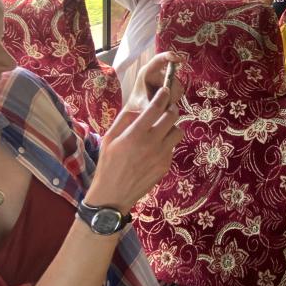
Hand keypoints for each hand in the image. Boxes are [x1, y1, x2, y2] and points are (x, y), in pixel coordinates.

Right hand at [86, 52, 183, 211]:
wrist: (113, 195)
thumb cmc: (108, 164)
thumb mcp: (109, 139)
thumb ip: (124, 120)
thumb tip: (140, 107)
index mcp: (135, 134)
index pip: (155, 108)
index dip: (163, 96)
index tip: (165, 91)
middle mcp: (151, 143)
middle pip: (173, 117)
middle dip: (171, 109)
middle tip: (166, 109)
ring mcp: (161, 155)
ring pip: (178, 131)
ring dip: (172, 127)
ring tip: (162, 130)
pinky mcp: (166, 165)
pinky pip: (172, 147)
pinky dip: (167, 143)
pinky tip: (156, 148)